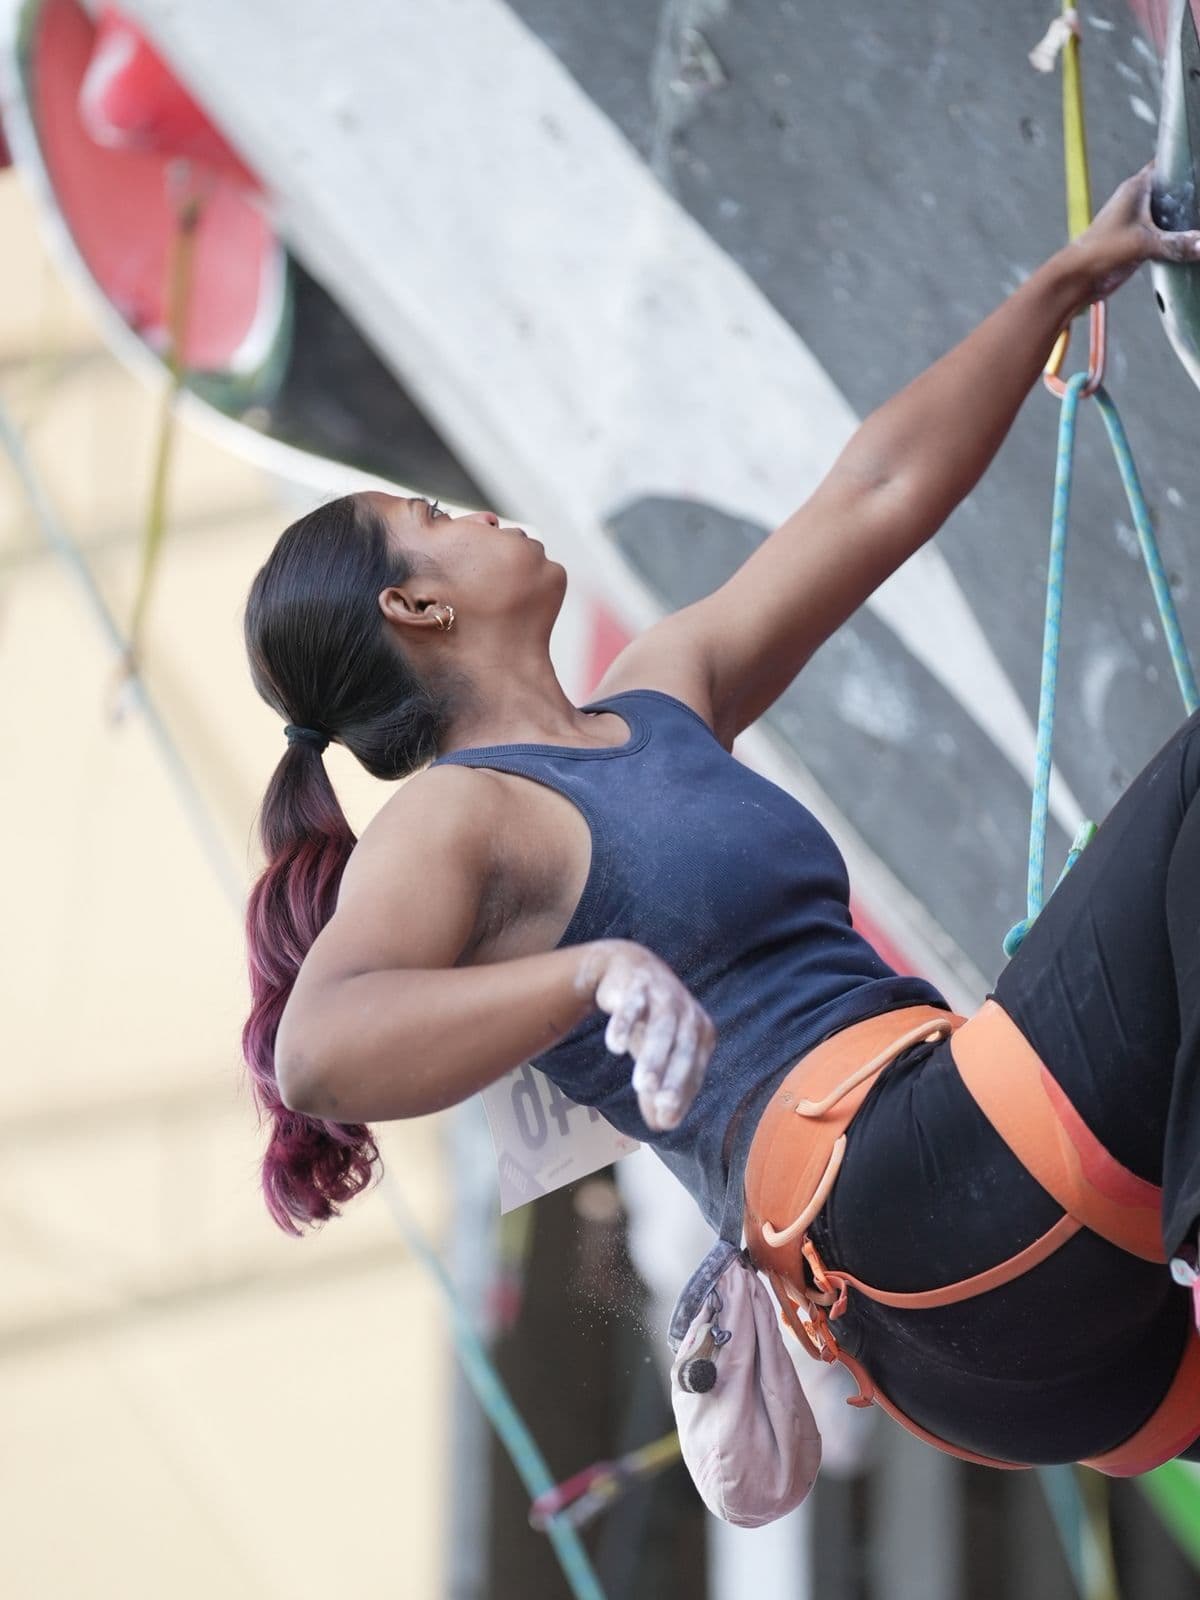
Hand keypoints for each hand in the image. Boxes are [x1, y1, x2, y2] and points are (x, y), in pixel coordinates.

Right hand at [578, 941, 716, 1131]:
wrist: (628, 966)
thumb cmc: (649, 1019)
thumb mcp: (655, 1054)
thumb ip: (658, 1089)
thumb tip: (662, 1127)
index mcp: (700, 1032)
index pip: (694, 1068)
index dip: (682, 1094)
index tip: (667, 1119)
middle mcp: (687, 1013)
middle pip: (682, 1049)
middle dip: (672, 1079)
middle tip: (661, 1106)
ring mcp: (664, 996)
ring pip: (661, 1029)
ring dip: (652, 1058)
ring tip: (641, 1086)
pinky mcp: (639, 984)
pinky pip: (632, 1006)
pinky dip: (624, 1025)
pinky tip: (615, 1046)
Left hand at [1066, 163, 1199, 304]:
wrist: (1078, 279)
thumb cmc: (1099, 252)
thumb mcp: (1143, 244)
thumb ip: (1177, 243)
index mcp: (1136, 188)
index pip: (1165, 163)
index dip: (1185, 161)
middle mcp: (1138, 200)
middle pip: (1172, 189)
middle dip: (1191, 192)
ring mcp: (1139, 221)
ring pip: (1169, 212)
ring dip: (1185, 217)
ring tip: (1199, 219)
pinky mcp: (1139, 241)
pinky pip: (1165, 233)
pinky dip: (1177, 236)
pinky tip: (1191, 240)